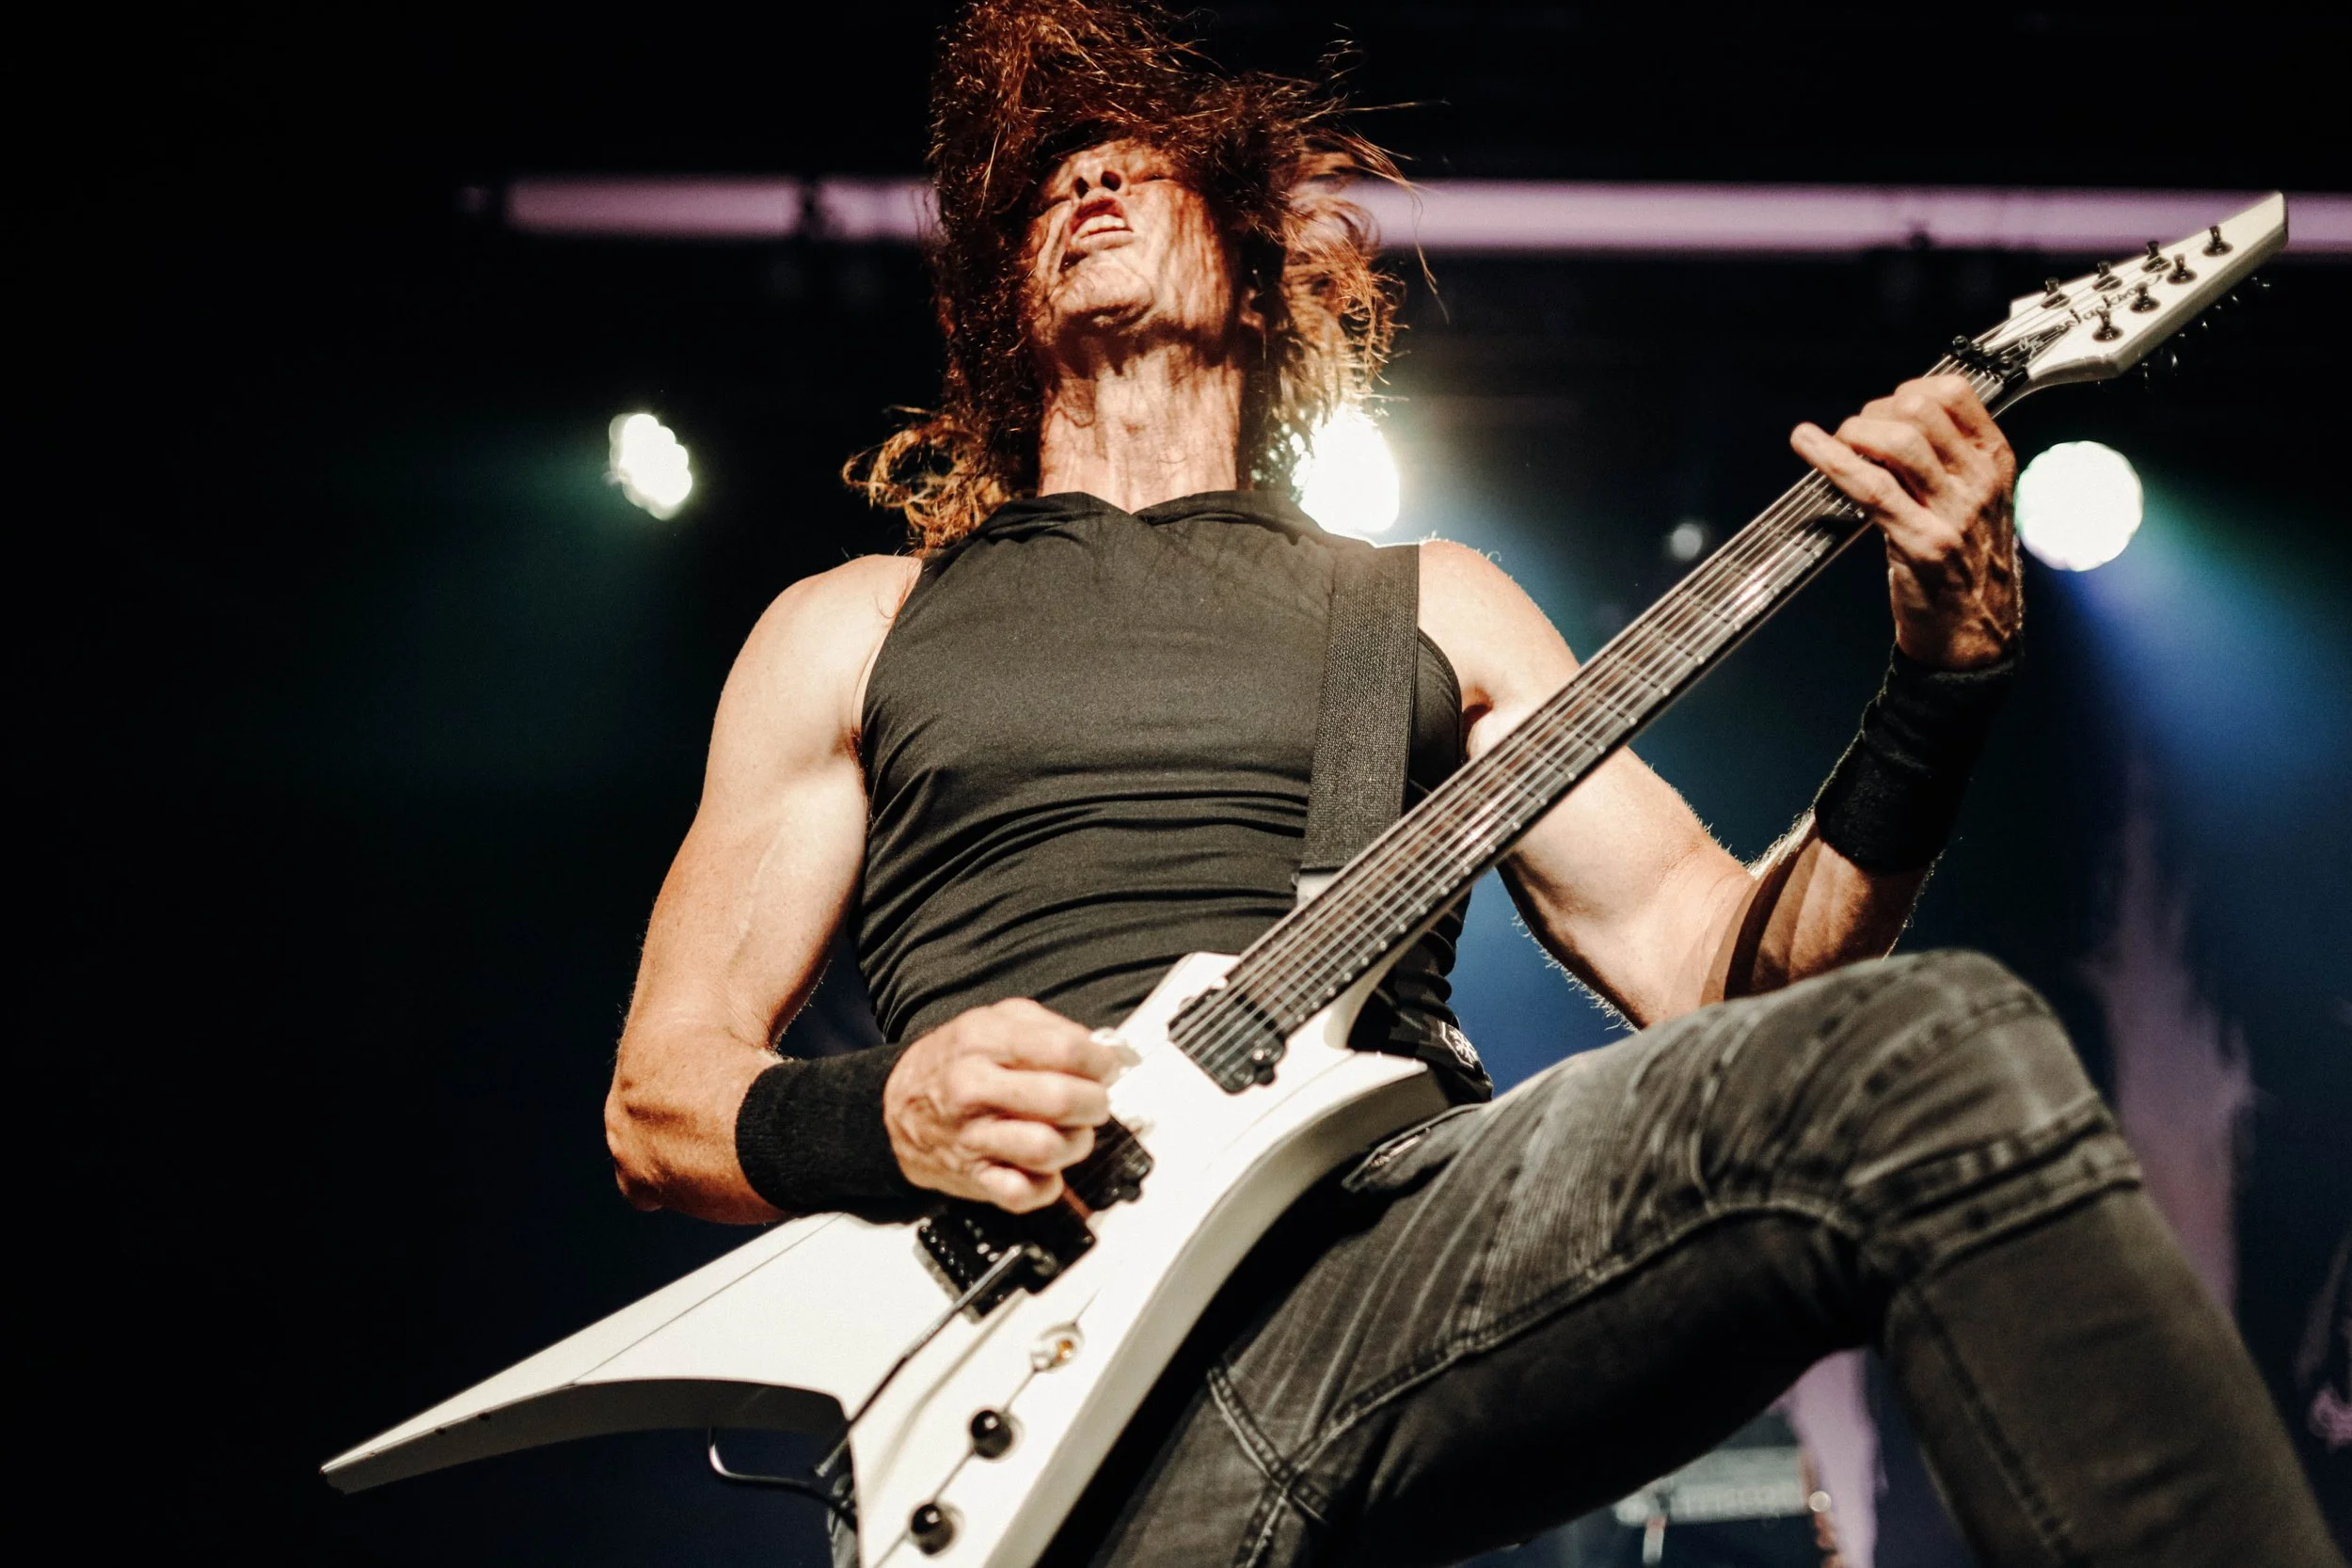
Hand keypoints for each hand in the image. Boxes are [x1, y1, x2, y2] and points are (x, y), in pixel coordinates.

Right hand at [883, 999, 1123, 1211]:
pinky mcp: (975, 1178)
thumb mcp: (991, 1020)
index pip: (1065, 1050)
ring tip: (1071, 1132)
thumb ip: (1047, 1027)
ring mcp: (974, 1137)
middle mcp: (975, 1089)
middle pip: (1062, 1100)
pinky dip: (1046, 1185)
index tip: (1106, 1067)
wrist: (893, 1109)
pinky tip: (1045, 1167)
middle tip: (1094, 1101)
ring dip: (1076, 1143)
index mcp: (983, 1041)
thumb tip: (1100, 1049)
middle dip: (1095, 1102)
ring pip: (1049, 1149)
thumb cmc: (950, 1063)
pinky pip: (1024, 1193)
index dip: (1100, 1061)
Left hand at [1791, 374, 2021, 669]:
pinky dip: (1831, 460)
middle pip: (1920, 410)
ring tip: (1836, 447)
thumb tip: (1887, 420)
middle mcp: (1979, 480)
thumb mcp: (1971, 499)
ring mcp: (1954, 511)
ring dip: (1854, 434)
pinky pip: (1871, 488)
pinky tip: (1807, 444)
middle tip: (1854, 436)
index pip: (1954, 393)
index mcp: (1994, 461)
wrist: (1974, 631)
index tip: (1882, 411)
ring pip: (1897, 442)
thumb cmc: (1965, 563)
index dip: (1907, 390)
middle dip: (1874, 413)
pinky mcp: (1923, 542)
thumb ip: (1943, 459)